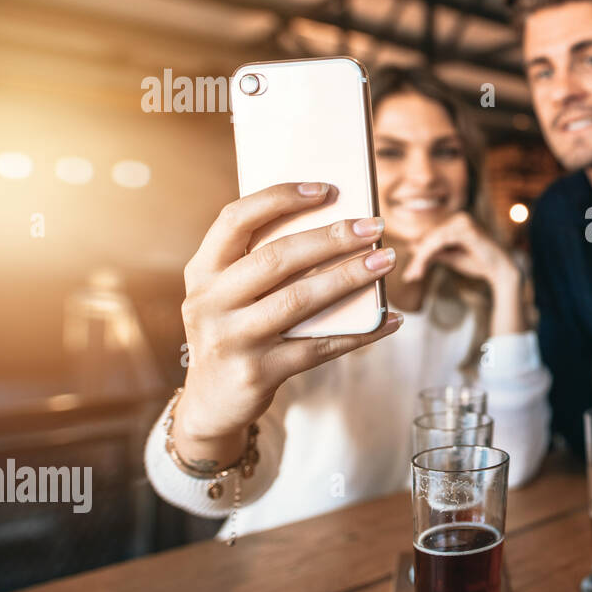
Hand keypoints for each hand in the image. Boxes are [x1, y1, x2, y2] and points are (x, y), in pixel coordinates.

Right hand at [176, 182, 402, 463]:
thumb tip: (339, 227)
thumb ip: (263, 262)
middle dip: (332, 238)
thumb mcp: (231, 293)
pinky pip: (318, 347)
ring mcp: (231, 339)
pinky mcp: (257, 373)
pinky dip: (359, 333)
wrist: (211, 403)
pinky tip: (389, 320)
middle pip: (276, 258)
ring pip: (300, 300)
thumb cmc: (236, 330)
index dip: (279, 198)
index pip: (235, 219)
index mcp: (202, 271)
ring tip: (386, 260)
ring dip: (350, 277)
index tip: (326, 188)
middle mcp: (209, 302)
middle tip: (375, 226)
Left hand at [399, 212, 525, 334]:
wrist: (501, 270)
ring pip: (433, 240)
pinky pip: (440, 242)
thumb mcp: (451, 257)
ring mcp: (463, 222)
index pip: (432, 236)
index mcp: (457, 222)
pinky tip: (422, 269)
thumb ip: (434, 252)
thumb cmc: (479, 263)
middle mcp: (459, 217)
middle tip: (409, 276)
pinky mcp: (466, 230)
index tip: (410, 272)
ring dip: (421, 259)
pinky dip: (428, 255)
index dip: (419, 253)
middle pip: (430, 237)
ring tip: (414, 276)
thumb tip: (412, 246)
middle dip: (418, 259)